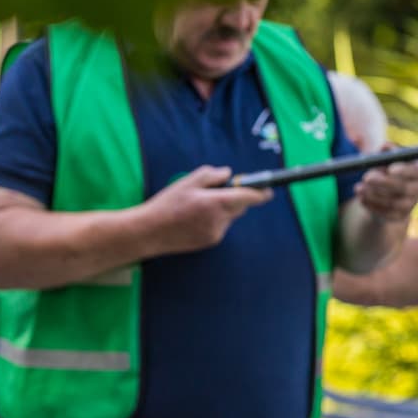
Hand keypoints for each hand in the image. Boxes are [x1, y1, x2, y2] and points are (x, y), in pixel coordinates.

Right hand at [144, 166, 272, 254]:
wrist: (149, 232)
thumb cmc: (167, 204)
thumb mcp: (188, 181)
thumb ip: (213, 174)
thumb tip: (229, 175)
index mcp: (216, 203)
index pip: (248, 197)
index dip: (261, 192)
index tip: (268, 190)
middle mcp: (219, 221)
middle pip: (240, 207)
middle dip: (234, 198)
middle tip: (215, 192)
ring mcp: (215, 234)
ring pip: (229, 217)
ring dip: (222, 210)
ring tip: (197, 208)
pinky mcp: (209, 242)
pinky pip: (219, 227)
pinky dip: (213, 220)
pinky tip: (193, 219)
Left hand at [356, 158, 417, 222]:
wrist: (388, 194)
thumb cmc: (388, 171)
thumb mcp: (389, 159)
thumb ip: (387, 152)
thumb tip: (384, 147)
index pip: (414, 172)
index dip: (403, 170)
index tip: (390, 168)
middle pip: (402, 187)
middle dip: (382, 182)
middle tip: (366, 177)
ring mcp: (409, 205)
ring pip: (390, 201)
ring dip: (372, 194)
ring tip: (358, 187)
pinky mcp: (398, 217)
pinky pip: (384, 212)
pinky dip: (370, 204)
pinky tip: (361, 198)